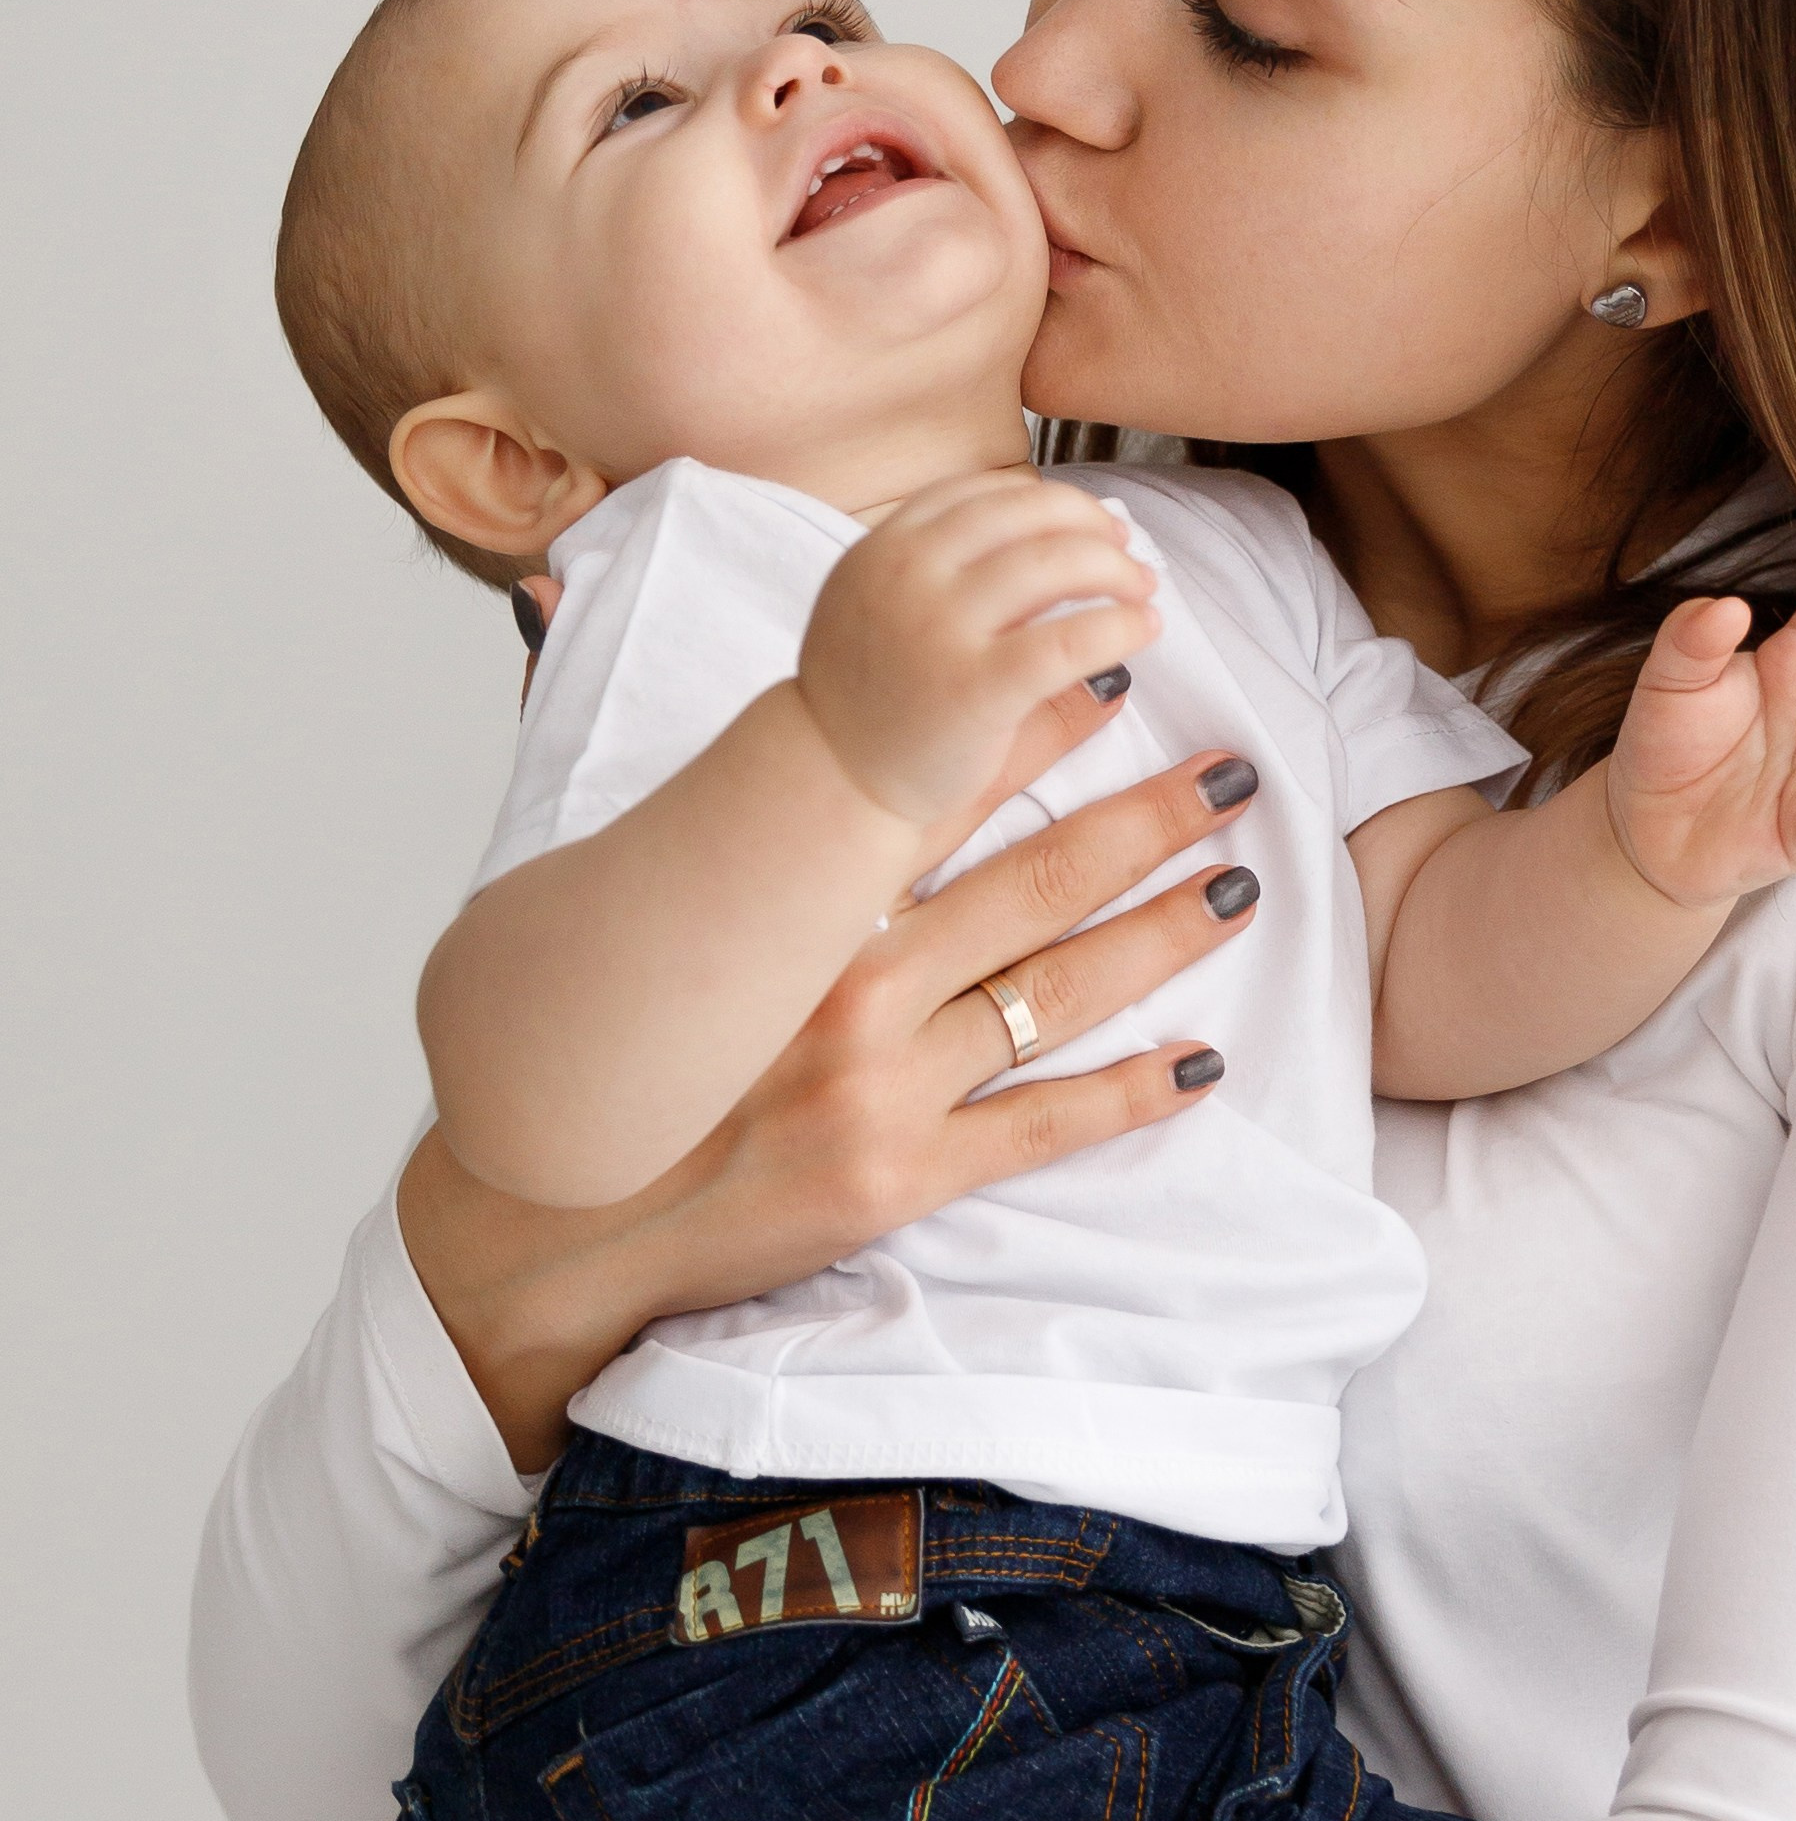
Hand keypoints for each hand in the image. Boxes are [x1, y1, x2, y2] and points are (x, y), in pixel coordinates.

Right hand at [398, 695, 1264, 1466]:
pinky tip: (1199, 1061)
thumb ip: (617, 757)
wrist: (558, 1229)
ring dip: (1158, 933)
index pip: (937, 794)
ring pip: (1055, 992)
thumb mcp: (600, 899)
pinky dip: (1128, 1093)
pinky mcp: (902, 1179)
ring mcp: (882, 1088)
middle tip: (1230, 775)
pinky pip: (1041, 1127)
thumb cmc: (602, 1056)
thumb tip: (534, 591)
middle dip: (1143, 822)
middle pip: (1032, 886)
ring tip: (1236, 886)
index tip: (1108, 680)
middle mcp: (845, 988)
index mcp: (789, 912)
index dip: (1032, 731)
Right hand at [798, 470, 1160, 825]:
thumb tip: (1061, 543)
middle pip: (1027, 515)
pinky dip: (1118, 625)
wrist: (832, 780)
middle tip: (1125, 550)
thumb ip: (955, 569)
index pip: (984, 493)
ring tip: (1143, 590)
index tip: (1086, 522)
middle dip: (1091, 526)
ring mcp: (938, 629)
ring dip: (1115, 569)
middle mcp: (907, 574)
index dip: (1049, 500)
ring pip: (1054, 564)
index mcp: (885, 547)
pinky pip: (1066, 642)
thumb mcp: (886, 605)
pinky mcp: (974, 689)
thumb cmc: (873, 697)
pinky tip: (1144, 630)